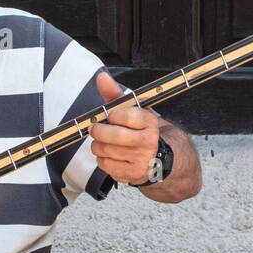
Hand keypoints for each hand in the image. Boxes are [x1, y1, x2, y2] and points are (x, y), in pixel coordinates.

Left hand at [89, 70, 161, 184]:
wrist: (156, 159)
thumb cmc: (138, 131)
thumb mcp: (131, 111)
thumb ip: (114, 94)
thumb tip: (101, 77)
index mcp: (150, 122)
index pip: (125, 115)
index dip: (112, 115)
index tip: (110, 116)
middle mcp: (149, 141)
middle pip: (114, 135)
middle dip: (98, 131)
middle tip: (95, 129)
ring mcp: (142, 160)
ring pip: (106, 150)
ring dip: (97, 145)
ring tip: (102, 142)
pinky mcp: (133, 174)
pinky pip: (106, 165)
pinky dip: (101, 159)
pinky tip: (108, 155)